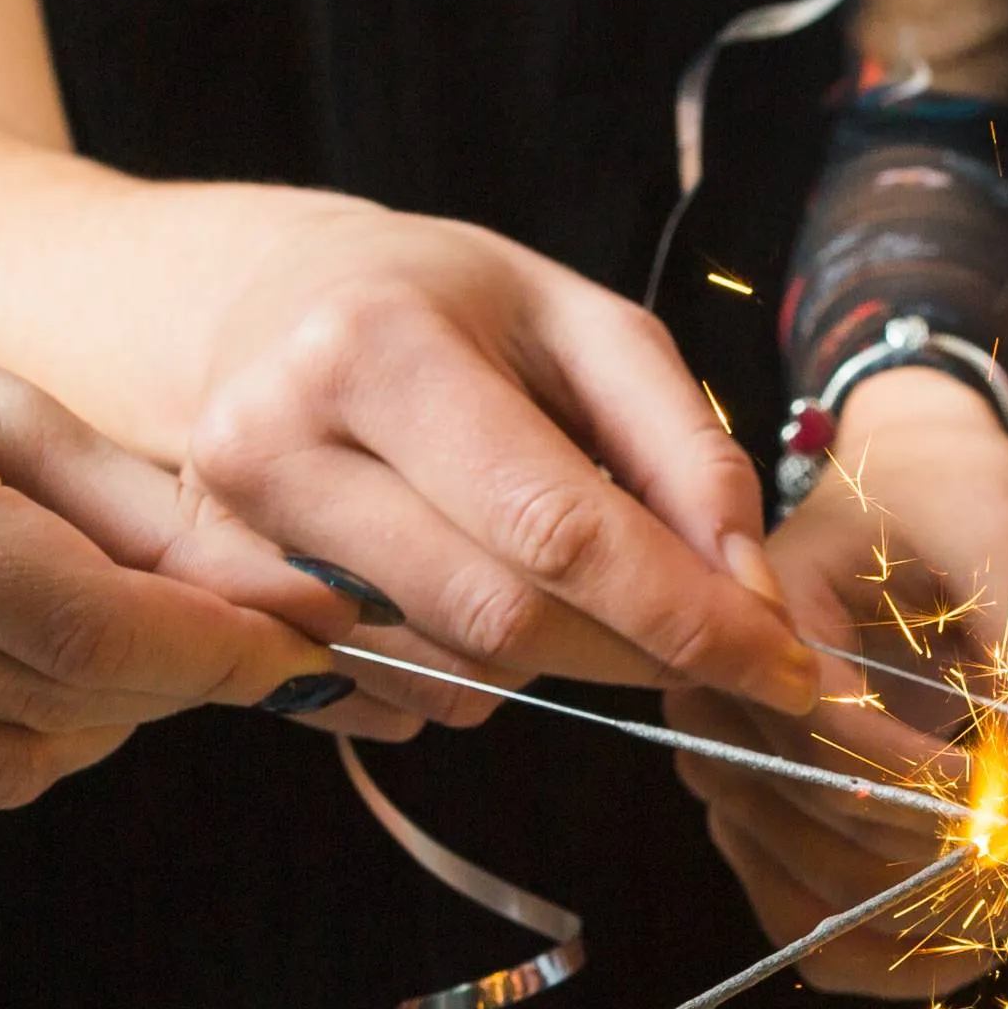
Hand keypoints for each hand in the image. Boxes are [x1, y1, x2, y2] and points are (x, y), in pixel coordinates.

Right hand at [0, 228, 355, 802]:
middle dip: (186, 677)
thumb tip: (291, 593)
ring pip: (14, 759)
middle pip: (62, 697)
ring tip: (125, 626)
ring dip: (108, 709)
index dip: (222, 650)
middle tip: (252, 632)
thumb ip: (129, 500)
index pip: (84, 622)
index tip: (314, 645)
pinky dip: (10, 721)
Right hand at [176, 194, 813, 728]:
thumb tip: (750, 592)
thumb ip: (685, 451)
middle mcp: (276, 445)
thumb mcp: (585, 325)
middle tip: (709, 642)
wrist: (260, 306)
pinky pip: (388, 701)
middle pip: (502, 622)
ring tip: (556, 574)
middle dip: (635, 653)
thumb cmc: (446, 307)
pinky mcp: (221, 606)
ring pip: (450, 675)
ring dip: (550, 662)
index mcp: (376, 350)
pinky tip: (466, 588)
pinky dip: (467, 675)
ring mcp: (228, 536)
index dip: (687, 617)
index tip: (786, 670)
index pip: (557, 531)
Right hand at [666, 370, 1007, 993]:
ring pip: (838, 911)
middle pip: (841, 840)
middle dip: (989, 868)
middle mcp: (725, 717)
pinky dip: (924, 953)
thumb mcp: (1000, 534)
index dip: (949, 796)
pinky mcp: (781, 841)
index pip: (836, 746)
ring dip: (972, 924)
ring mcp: (745, 791)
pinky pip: (829, 939)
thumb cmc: (945, 495)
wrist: (910, 493)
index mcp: (758, 624)